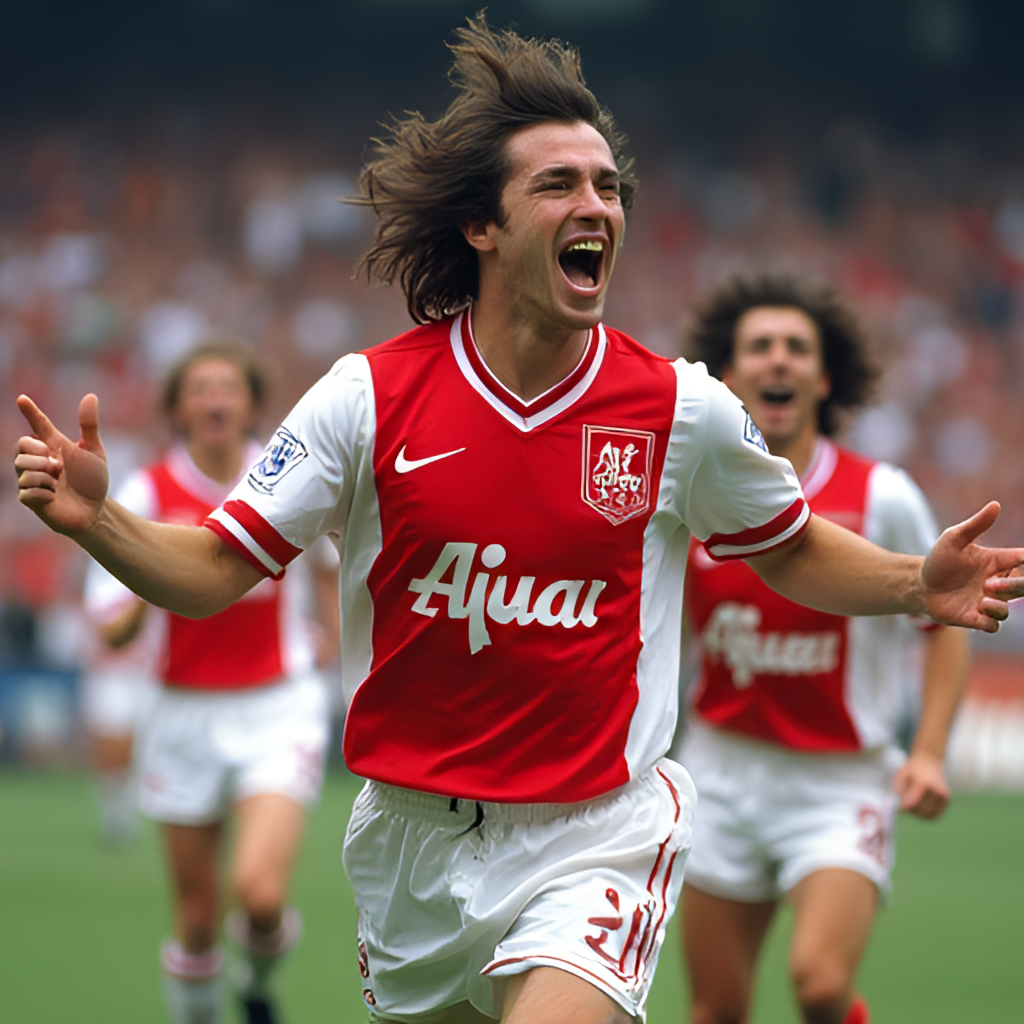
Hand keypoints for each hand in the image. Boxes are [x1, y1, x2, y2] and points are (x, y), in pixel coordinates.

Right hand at [14, 393, 108, 534]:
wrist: (95, 510)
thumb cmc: (92, 480)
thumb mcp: (94, 452)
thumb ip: (89, 425)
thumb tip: (90, 395)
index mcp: (52, 446)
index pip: (37, 424)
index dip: (30, 411)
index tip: (22, 398)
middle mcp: (37, 460)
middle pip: (21, 446)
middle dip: (40, 454)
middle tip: (59, 466)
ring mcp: (31, 479)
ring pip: (23, 468)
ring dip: (46, 475)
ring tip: (58, 482)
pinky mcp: (30, 498)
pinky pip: (28, 490)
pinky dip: (46, 493)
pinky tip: (55, 497)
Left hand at [893, 752, 950, 819]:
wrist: (929, 761)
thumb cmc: (912, 769)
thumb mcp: (901, 776)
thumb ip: (899, 791)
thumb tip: (902, 808)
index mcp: (924, 782)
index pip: (914, 802)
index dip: (904, 807)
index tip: (899, 805)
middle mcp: (937, 790)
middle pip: (922, 810)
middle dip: (911, 810)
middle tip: (905, 803)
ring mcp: (943, 796)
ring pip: (929, 814)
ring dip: (919, 813)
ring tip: (912, 803)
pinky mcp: (946, 800)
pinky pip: (935, 814)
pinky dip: (926, 813)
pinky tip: (920, 805)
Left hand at [921, 502, 1023, 632]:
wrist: (919, 584)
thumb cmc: (940, 560)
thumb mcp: (953, 539)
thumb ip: (976, 525)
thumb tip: (995, 505)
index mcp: (998, 562)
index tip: (1023, 561)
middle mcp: (997, 583)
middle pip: (1023, 587)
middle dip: (1014, 586)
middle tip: (989, 584)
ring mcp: (987, 601)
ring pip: (1007, 608)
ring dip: (998, 605)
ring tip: (981, 599)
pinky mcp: (975, 618)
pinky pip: (993, 625)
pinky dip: (990, 620)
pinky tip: (978, 611)